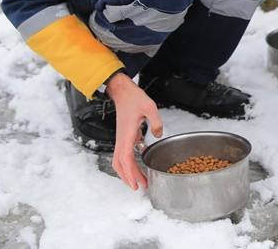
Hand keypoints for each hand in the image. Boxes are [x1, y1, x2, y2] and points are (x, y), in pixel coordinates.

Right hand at [105, 73, 163, 189]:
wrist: (123, 91)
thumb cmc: (133, 98)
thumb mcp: (149, 107)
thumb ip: (155, 122)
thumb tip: (157, 135)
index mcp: (126, 135)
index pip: (126, 159)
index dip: (130, 173)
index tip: (136, 184)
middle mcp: (121, 139)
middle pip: (121, 164)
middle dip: (129, 177)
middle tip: (141, 187)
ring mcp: (121, 138)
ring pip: (120, 161)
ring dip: (128, 172)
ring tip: (139, 180)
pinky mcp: (124, 136)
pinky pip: (124, 154)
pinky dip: (129, 163)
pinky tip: (139, 164)